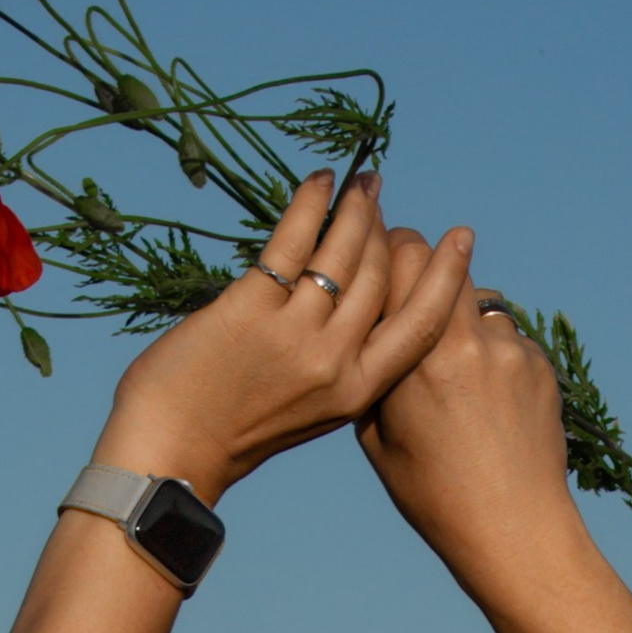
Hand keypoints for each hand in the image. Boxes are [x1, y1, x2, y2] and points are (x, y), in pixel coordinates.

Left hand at [92, 175, 473, 503]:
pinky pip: (292, 242)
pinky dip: (310, 203)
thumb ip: (339, 364)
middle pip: (380, 276)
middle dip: (385, 228)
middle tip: (377, 195)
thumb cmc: (234, 430)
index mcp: (357, 392)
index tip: (460, 240)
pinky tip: (319, 181)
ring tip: (358, 182)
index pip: (419, 325)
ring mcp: (295, 333)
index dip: (445, 277)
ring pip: (343, 252)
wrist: (172, 450)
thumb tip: (353, 303)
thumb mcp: (310, 409)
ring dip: (354, 206)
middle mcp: (334, 361)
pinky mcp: (252, 307)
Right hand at [356, 242, 582, 595]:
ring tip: (456, 372)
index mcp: (417, 359)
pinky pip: (510, 339)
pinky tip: (489, 401)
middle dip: (429, 270)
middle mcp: (467, 343)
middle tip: (417, 295)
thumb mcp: (377, 440)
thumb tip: (373, 326)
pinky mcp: (542, 367)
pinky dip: (495, 355)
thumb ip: (375, 373)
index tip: (384, 259)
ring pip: (482, 301)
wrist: (514, 531)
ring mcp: (512, 352)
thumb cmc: (434, 496)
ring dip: (464, 318)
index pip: (406, 255)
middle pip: (447, 261)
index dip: (392, 247)